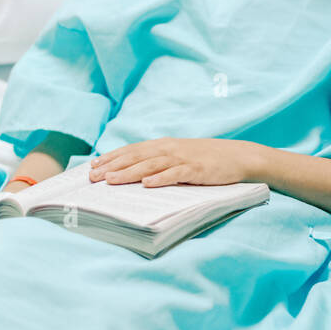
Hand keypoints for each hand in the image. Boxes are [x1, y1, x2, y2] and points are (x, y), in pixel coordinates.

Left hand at [89, 139, 263, 186]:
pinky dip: (161, 178)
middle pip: (137, 157)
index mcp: (164, 145)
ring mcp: (183, 159)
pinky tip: (147, 184)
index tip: (92, 165)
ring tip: (111, 180)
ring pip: (151, 165)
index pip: (132, 150)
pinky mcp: (197, 170)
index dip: (112, 157)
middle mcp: (170, 149)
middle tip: (93, 176)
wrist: (238, 155)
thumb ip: (159, 160)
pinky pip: (176, 174)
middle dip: (113, 166)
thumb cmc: (207, 158)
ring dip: (129, 172)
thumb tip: (134, 172)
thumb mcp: (180, 155)